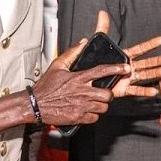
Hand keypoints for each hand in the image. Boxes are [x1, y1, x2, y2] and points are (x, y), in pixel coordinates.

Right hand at [31, 11, 139, 125]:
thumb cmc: (46, 86)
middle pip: (107, 94)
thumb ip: (71, 53)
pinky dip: (93, 115)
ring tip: (94, 102)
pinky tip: (86, 111)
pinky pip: (95, 118)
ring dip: (101, 105)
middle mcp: (82, 92)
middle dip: (108, 94)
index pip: (101, 71)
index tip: (126, 68)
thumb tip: (83, 43)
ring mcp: (81, 106)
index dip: (116, 69)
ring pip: (103, 107)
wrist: (34, 105)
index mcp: (78, 78)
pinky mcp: (78, 117)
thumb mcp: (57, 66)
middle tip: (102, 93)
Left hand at [92, 10, 160, 97]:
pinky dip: (145, 91)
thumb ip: (101, 29)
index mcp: (124, 56)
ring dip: (155, 73)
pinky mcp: (123, 89)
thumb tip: (102, 14)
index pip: (140, 49)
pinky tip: (153, 90)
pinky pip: (136, 90)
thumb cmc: (92, 63)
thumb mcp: (97, 44)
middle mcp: (128, 67)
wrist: (86, 81)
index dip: (150, 44)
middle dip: (156, 60)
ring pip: (144, 75)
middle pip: (146, 63)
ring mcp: (127, 78)